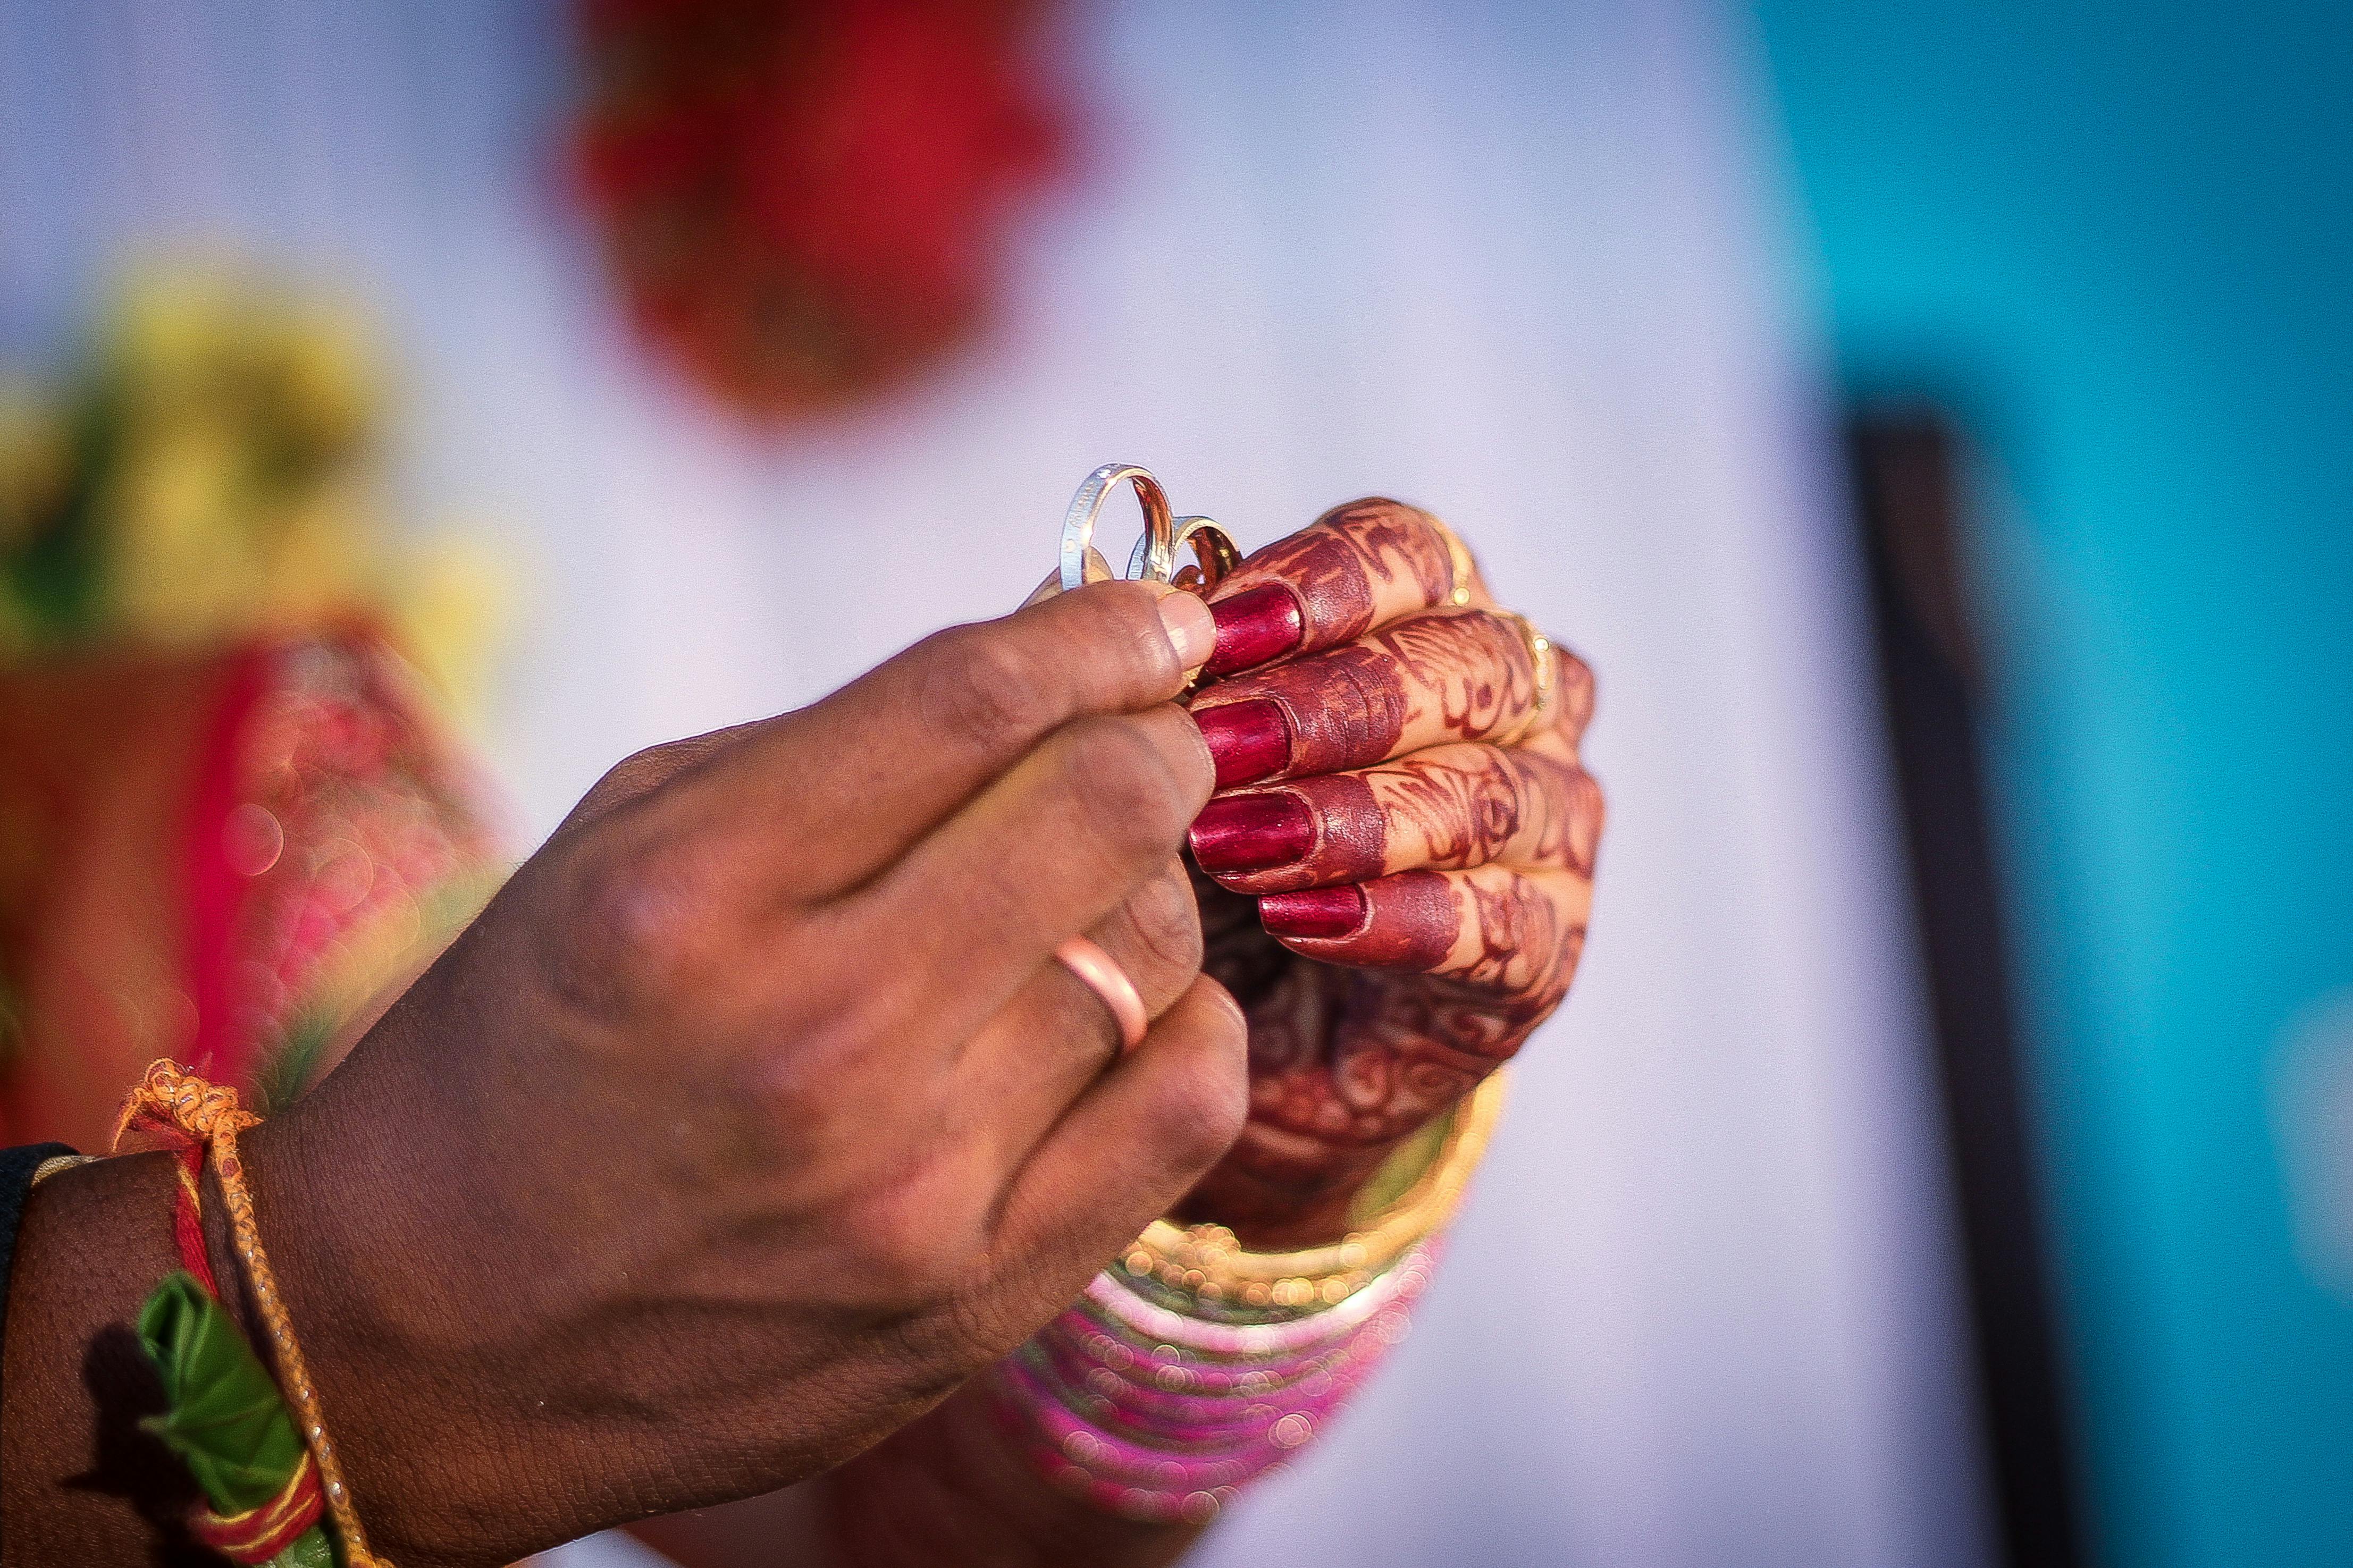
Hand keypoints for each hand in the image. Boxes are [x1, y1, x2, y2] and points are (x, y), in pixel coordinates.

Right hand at [204, 584, 1245, 1563]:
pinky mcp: (976, 1298)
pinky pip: (1188, 1105)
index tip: (1155, 621)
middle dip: (1154, 743)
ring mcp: (909, 1184)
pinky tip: (1126, 1011)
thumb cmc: (529, 1055)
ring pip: (1157, 949)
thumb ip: (843, 747)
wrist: (429, 1342)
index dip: (1104, 631)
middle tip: (1144, 739)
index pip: (976, 698)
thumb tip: (1060, 660)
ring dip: (1145, 889)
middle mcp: (814, 1036)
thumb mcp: (627, 844)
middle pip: (1103, 808)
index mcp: (693, 892)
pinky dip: (1189, 1024)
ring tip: (1078, 898)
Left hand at [1179, 500, 1601, 1245]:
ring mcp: (1544, 831)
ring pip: (1488, 795)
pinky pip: (1501, 927)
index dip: (1330, 579)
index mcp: (1426, 619)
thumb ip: (1137, 673)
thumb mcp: (1149, 762)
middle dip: (1337, 702)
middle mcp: (1512, 710)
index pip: (1413, 555)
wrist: (1208, 1046)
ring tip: (1243, 849)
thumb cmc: (1187, 868)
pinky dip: (1400, 920)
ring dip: (1357, 817)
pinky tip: (1306, 924)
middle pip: (1467, 663)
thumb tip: (1102, 602)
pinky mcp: (1543, 955)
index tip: (1227, 628)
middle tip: (1223, 745)